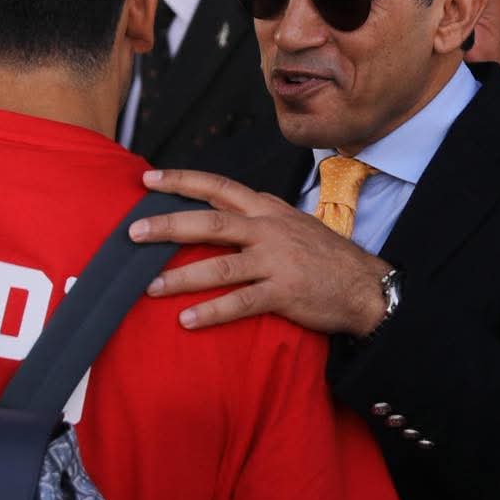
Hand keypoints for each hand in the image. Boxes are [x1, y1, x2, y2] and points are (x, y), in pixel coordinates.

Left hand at [133, 168, 391, 336]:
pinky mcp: (283, 293)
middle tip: (133, 232)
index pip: (218, 187)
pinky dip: (211, 312)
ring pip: (219, 265)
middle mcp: (268, 230)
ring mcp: (276, 261)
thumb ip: (258, 219)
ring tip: (149, 287)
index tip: (147, 178)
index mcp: (268, 210)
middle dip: (168, 225)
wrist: (366, 285)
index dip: (181, 180)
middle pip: (210, 221)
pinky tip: (187, 320)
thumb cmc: (326, 258)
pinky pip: (240, 302)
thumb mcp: (292, 225)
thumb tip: (219, 215)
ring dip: (180, 277)